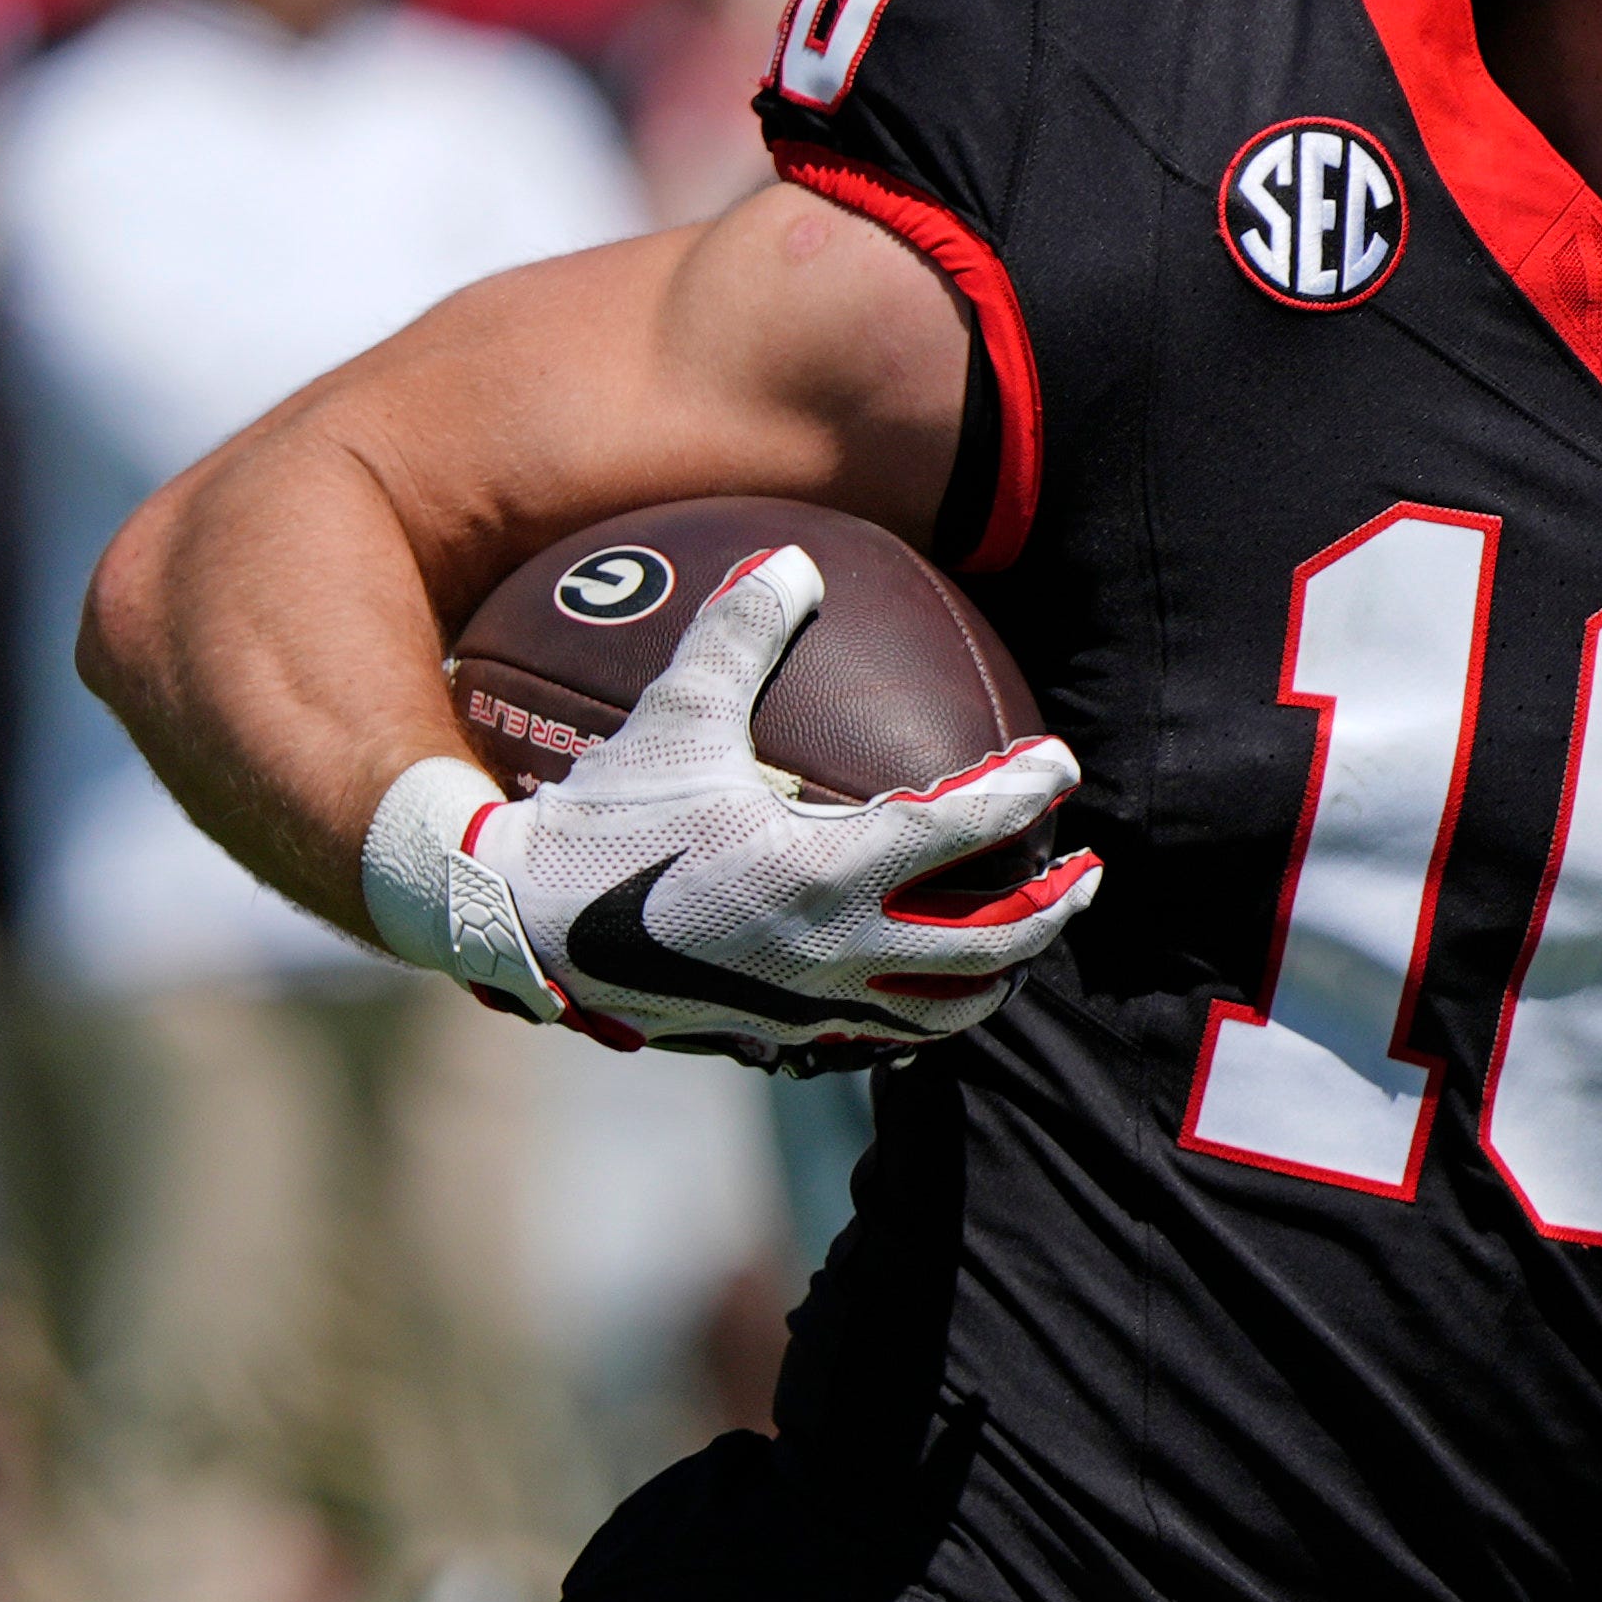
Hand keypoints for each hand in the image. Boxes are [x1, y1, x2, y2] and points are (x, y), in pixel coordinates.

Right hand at [364, 546, 1098, 1069]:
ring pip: (943, 1012)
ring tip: (1024, 939)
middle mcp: (831, 953)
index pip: (961, 831)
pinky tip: (926, 980)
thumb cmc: (597, 820)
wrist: (513, 928)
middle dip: (1053, 910)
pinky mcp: (777, 1040)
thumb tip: (790, 561)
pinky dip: (923, 1012)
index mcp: (821, 874)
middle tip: (1088, 872)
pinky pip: (878, 1037)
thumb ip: (738, 636)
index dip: (1024, 792)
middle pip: (987, 948)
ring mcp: (808, 1008)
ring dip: (998, 975)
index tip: (1061, 763)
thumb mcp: (672, 717)